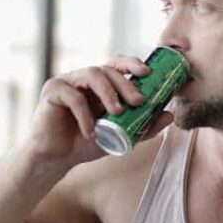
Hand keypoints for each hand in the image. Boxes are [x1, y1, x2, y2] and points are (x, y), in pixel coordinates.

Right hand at [26, 55, 173, 165]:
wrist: (56, 159)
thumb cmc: (85, 144)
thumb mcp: (120, 137)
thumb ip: (143, 127)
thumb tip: (170, 115)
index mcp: (100, 84)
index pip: (117, 64)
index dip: (132, 63)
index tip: (148, 73)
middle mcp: (84, 78)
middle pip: (108, 68)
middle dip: (126, 83)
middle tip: (139, 101)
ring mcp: (67, 82)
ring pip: (91, 74)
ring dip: (109, 92)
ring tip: (118, 112)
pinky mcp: (52, 91)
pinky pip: (72, 96)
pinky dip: (85, 114)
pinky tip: (90, 131)